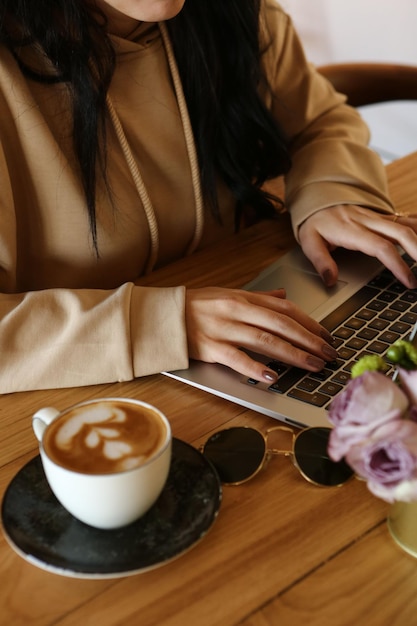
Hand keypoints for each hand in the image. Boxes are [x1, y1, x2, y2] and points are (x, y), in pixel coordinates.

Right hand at [185, 287, 337, 382]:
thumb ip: (258, 297)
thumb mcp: (228, 294)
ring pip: (266, 341)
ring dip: (294, 355)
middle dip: (309, 341)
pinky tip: (273, 376)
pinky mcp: (211, 348)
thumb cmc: (195, 305)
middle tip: (328, 354)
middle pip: (282, 326)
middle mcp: (237, 311)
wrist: (163, 316)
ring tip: (312, 365)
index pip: (284, 309)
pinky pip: (237, 359)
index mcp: (243, 298)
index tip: (326, 336)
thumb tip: (283, 296)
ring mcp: (224, 329)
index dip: (309, 323)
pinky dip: (256, 368)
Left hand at [298, 205, 416, 288]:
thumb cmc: (314, 222)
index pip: (381, 247)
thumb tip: (330, 281)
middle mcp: (368, 221)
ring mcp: (376, 217)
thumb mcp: (309, 241)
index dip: (397, 264)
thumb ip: (320, 261)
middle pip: (401, 233)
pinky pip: (404, 218)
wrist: (315, 198)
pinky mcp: (381, 215)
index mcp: (351, 230)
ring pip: (406, 224)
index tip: (408, 280)